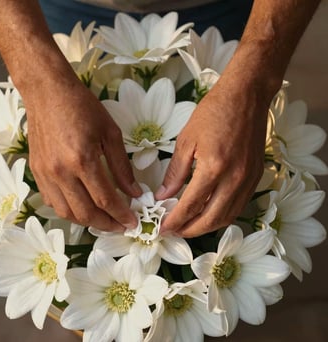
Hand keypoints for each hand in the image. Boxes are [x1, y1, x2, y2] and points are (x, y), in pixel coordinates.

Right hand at [24, 72, 141, 230]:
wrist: (48, 92)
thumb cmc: (83, 107)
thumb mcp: (111, 133)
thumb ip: (122, 167)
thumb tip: (135, 192)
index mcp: (83, 160)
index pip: (105, 200)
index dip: (122, 215)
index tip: (133, 222)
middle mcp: (61, 172)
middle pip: (85, 213)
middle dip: (107, 224)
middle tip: (121, 225)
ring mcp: (46, 174)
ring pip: (66, 212)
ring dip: (87, 222)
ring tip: (104, 220)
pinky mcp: (36, 172)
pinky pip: (52, 202)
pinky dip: (69, 211)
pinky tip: (82, 208)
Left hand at [156, 74, 268, 236]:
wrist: (246, 97)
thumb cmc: (213, 113)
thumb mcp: (187, 140)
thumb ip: (175, 172)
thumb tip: (164, 195)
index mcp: (213, 168)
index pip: (190, 206)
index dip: (174, 221)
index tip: (162, 228)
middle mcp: (234, 179)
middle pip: (211, 220)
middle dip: (189, 230)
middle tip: (174, 231)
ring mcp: (248, 180)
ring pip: (227, 217)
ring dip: (207, 227)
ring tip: (189, 227)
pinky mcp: (255, 178)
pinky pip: (239, 206)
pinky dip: (222, 216)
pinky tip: (209, 213)